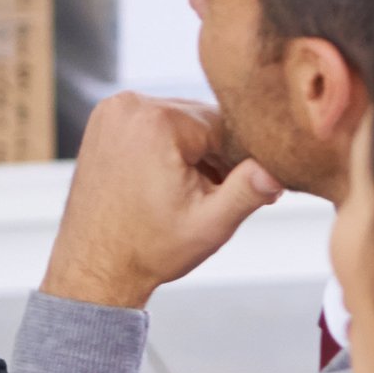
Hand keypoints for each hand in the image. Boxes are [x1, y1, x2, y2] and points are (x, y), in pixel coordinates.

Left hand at [40, 93, 281, 308]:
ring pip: (179, 121)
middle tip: (213, 197)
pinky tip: (163, 181)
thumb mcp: (210, 224)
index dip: (238, 161)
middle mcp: (130, 105)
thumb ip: (248, 191)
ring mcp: (111, 111)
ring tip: (186, 193)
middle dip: (213, 155)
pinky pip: (152, 124)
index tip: (239, 192)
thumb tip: (279, 168)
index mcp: (158, 121)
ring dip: (191, 151)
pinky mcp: (103, 121)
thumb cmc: (149, 249)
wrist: (94, 266)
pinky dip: (165, 147)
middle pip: (201, 120)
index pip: (225, 126)